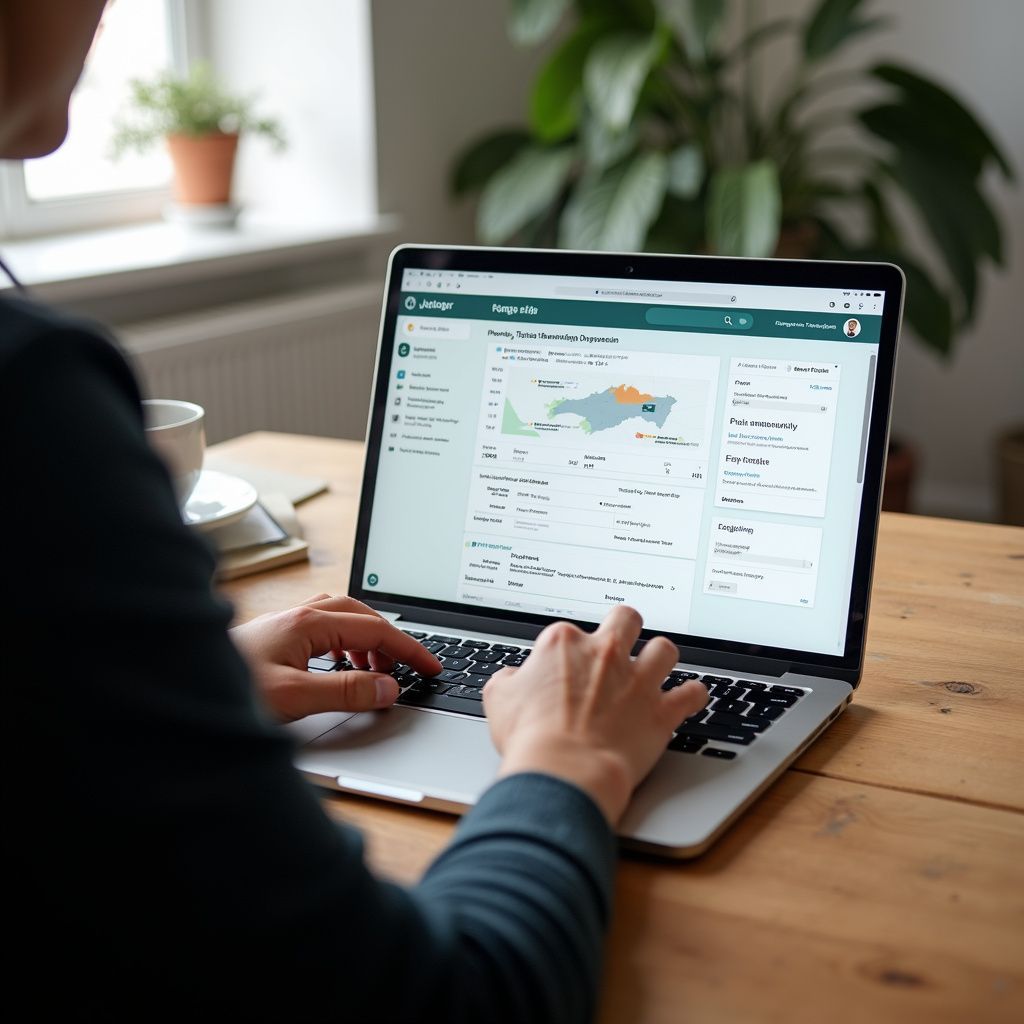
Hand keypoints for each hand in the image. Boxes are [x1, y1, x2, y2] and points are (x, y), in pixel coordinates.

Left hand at [230, 594, 441, 722]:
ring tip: (376, 674)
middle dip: (391, 641)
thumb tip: (389, 688)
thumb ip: (346, 692)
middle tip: (411, 667)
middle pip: (362, 616)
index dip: (408, 649)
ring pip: (342, 622)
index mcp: (307, 623)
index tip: (431, 666)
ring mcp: (286, 625)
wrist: (177, 685)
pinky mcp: (276, 639)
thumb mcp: (294, 696)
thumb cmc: (225, 689)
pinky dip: (346, 648)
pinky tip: (341, 670)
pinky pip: (325, 632)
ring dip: (367, 643)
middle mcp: (298, 616)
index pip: (374, 629)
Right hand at [483, 606, 707, 825]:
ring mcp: (637, 680)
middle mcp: (605, 653)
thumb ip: (509, 680)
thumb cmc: (531, 738)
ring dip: (661, 657)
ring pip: (665, 649)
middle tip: (622, 642)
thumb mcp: (499, 700)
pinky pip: (692, 693)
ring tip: (657, 666)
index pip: (570, 631)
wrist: (564, 771)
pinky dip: (694, 695)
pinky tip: (690, 697)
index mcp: (564, 644)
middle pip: (626, 619)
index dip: (569, 649)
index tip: (568, 665)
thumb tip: (512, 678)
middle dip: (626, 627)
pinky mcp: (661, 711)